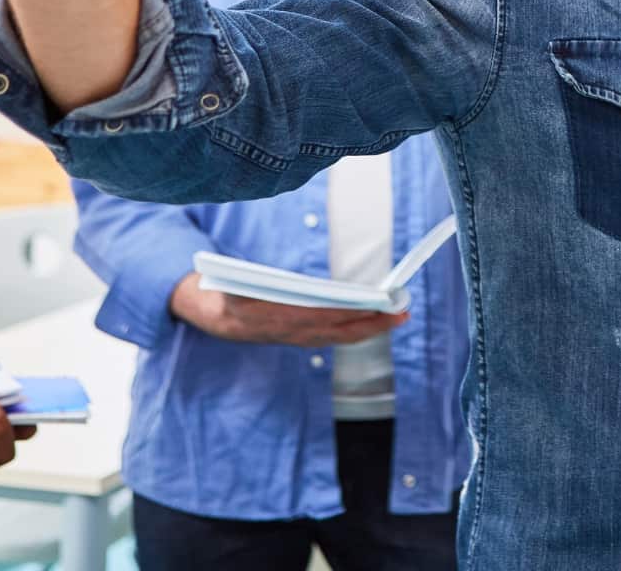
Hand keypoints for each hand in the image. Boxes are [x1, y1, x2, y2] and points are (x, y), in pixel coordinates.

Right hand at [168, 272, 407, 347]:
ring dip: (372, 328)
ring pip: (342, 337)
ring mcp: (300, 338)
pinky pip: (338, 337)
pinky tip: (378, 323)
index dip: (350, 312)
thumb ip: (239, 282)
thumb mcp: (230, 283)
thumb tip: (244, 280)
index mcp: (277, 318)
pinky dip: (360, 331)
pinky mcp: (305, 338)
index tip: (374, 304)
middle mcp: (293, 332)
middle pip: (340, 330)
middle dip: (374, 323)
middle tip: (402, 312)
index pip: (322, 316)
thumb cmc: (229, 289)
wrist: (218, 317)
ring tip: (399, 316)